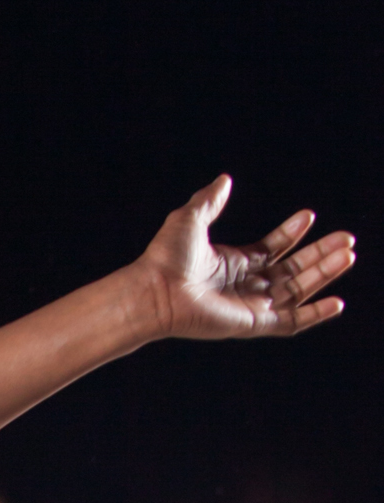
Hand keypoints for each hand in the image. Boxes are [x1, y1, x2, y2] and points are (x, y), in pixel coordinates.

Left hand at [140, 176, 353, 340]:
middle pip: (294, 269)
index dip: (292, 233)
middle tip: (347, 240)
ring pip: (299, 291)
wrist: (154, 290)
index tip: (309, 215)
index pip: (274, 248)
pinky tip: (337, 302)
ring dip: (325, 274)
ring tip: (348, 255)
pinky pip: (291, 323)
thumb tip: (224, 179)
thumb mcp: (191, 218)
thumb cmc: (166, 257)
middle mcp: (246, 284)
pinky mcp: (253, 323)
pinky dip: (315, 315)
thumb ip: (210, 200)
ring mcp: (251, 304)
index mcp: (234, 262)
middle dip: (321, 255)